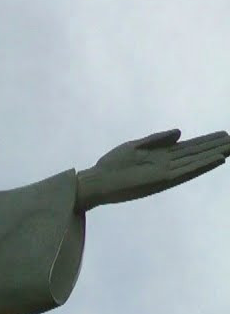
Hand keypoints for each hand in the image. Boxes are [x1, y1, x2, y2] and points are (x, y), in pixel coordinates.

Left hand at [77, 129, 229, 209]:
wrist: (96, 181)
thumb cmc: (111, 165)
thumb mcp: (134, 146)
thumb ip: (157, 140)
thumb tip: (180, 132)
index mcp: (160, 155)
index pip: (189, 147)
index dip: (206, 141)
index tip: (223, 133)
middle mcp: (166, 164)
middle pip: (196, 153)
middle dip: (215, 146)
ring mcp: (165, 172)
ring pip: (195, 161)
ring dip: (214, 154)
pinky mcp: (161, 180)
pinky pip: (186, 171)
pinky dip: (202, 165)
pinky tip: (217, 158)